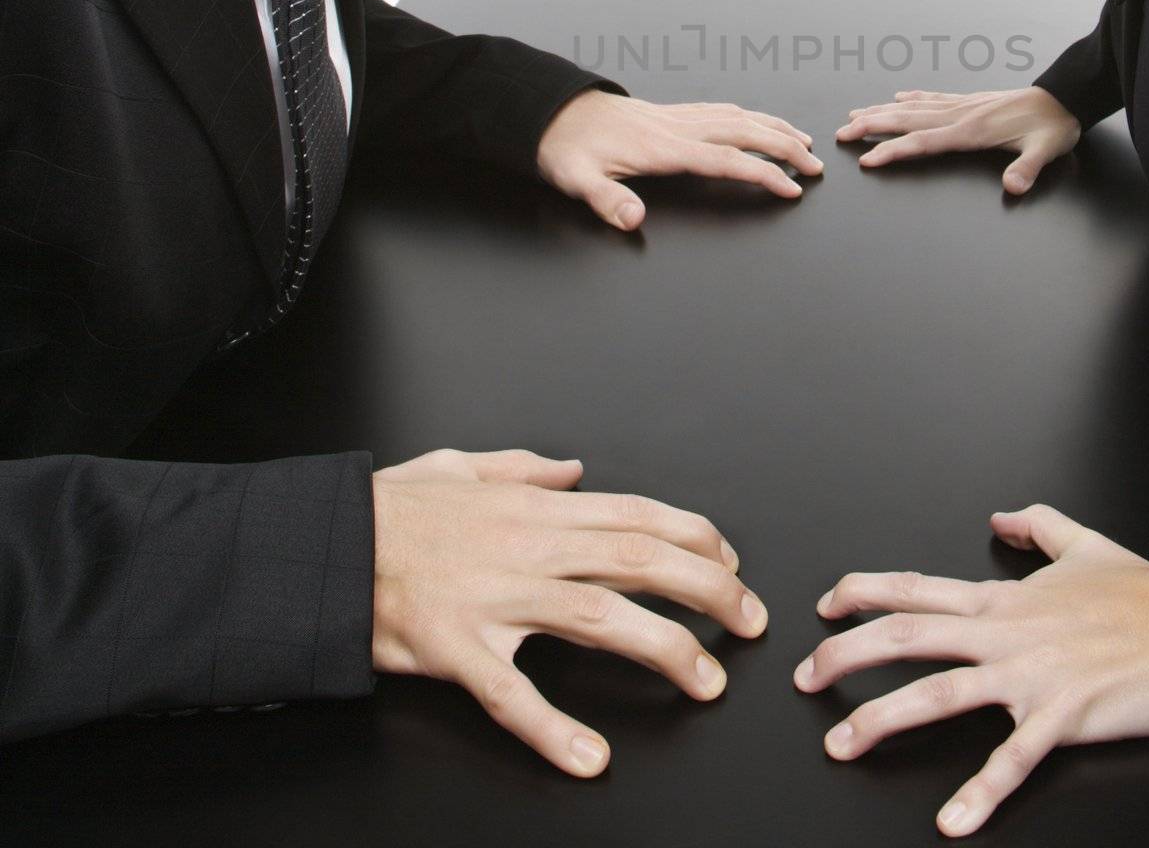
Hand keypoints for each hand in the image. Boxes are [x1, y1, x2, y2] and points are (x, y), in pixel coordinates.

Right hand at [372, 447, 766, 774]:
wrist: (322, 545)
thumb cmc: (391, 509)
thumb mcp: (464, 465)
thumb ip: (525, 467)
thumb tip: (574, 468)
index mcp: (536, 508)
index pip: (639, 515)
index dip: (696, 538)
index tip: (731, 561)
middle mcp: (530, 548)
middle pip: (641, 560)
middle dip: (710, 588)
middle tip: (751, 619)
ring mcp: (497, 600)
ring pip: (601, 617)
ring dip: (666, 649)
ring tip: (708, 681)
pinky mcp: (457, 651)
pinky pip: (513, 696)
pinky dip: (554, 730)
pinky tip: (591, 757)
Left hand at [538, 90, 823, 228]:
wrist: (551, 112)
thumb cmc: (566, 149)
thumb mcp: (576, 180)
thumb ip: (607, 201)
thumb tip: (633, 220)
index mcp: (661, 147)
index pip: (725, 160)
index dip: (762, 173)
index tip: (792, 187)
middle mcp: (676, 127)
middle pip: (744, 132)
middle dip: (785, 148)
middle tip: (816, 167)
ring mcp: (675, 117)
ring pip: (737, 116)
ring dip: (774, 128)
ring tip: (804, 143)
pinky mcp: (670, 113)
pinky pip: (721, 110)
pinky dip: (749, 117)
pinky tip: (758, 123)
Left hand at [794, 505, 1148, 836]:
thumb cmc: (1141, 594)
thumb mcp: (1082, 541)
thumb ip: (1037, 525)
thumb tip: (1003, 515)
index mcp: (1002, 599)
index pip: (916, 590)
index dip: (864, 593)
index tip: (826, 604)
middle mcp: (1003, 634)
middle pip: (905, 637)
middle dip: (846, 657)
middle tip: (806, 677)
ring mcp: (1027, 676)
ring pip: (938, 693)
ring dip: (882, 719)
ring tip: (841, 744)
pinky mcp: (1060, 717)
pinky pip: (1011, 758)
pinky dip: (981, 791)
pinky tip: (952, 820)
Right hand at [835, 87, 1079, 193]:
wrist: (1066, 96)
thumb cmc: (1053, 126)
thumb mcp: (1045, 151)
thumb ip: (1026, 169)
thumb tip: (1013, 187)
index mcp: (971, 130)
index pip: (922, 142)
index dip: (892, 151)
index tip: (866, 160)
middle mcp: (960, 114)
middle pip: (906, 120)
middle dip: (871, 126)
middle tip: (840, 133)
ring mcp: (963, 105)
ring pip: (913, 107)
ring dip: (882, 111)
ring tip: (855, 114)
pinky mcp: (971, 101)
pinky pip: (933, 98)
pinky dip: (912, 98)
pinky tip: (898, 97)